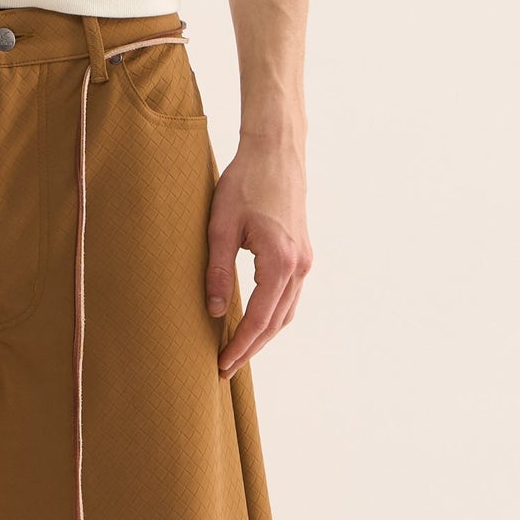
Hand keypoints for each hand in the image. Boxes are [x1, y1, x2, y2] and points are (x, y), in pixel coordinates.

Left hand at [205, 137, 311, 378]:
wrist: (276, 152)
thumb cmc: (245, 183)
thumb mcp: (221, 226)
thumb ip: (217, 271)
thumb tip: (214, 311)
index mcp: (280, 262)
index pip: (259, 319)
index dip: (240, 346)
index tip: (221, 364)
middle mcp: (299, 266)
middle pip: (276, 323)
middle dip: (251, 348)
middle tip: (226, 368)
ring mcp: (305, 260)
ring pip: (287, 312)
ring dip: (264, 335)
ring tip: (237, 351)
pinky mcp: (303, 253)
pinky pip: (290, 296)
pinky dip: (273, 315)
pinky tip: (255, 321)